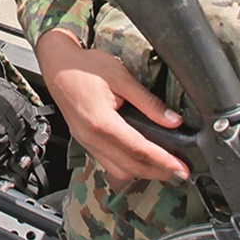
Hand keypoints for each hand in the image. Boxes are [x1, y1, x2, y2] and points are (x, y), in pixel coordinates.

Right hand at [34, 29, 187, 184]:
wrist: (58, 66)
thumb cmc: (85, 67)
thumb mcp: (122, 78)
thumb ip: (148, 102)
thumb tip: (173, 121)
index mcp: (101, 122)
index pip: (139, 149)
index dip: (164, 160)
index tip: (181, 168)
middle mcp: (91, 138)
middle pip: (129, 167)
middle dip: (158, 173)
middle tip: (180, 173)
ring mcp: (85, 142)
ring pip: (118, 169)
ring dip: (142, 173)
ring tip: (164, 169)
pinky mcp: (84, 141)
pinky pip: (107, 163)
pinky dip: (127, 167)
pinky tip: (140, 161)